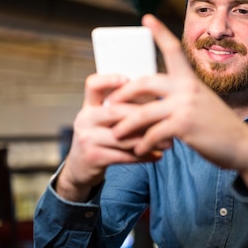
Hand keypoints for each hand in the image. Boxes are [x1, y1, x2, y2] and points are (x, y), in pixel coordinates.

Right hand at [56, 74, 162, 201]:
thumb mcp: (102, 121)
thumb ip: (119, 110)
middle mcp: (85, 119)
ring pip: (122, 136)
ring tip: (168, 142)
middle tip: (165, 118)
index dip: (108, 80)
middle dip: (143, 115)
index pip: (92, 85)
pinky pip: (123, 156)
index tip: (128, 79)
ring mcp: (87, 139)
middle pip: (115, 111)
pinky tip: (157, 155)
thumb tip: (155, 101)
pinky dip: (143, 156)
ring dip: (148, 139)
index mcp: (88, 106)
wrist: (79, 168)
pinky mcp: (93, 157)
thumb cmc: (99, 139)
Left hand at [107, 14, 247, 193]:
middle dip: (123, 93)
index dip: (160, 32)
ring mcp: (186, 106)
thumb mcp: (201, 104)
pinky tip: (138, 151)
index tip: (147, 17)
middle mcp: (187, 88)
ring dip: (124, 126)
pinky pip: (152, 134)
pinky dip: (141, 144)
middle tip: (109, 103)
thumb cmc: (218, 128)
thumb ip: (180, 99)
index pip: (174, 50)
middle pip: (144, 83)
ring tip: (115, 134)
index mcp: (191, 79)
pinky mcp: (184, 126)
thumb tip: (154, 104)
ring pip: (142, 113)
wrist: (242, 146)